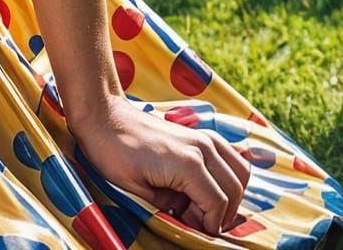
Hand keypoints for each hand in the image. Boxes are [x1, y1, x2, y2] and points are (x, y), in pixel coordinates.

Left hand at [72, 94, 251, 238]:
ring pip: (240, 172)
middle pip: (234, 191)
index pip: (217, 205)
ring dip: (229, 194)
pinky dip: (228, 175)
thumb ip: (169, 207)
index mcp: (188, 163)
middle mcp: (202, 148)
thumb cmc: (112, 151)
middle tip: (195, 220)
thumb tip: (189, 218)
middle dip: (220, 212)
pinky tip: (207, 185)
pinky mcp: (198, 133)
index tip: (190, 229)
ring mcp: (202, 137)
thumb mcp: (136, 190)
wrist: (102, 114)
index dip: (208, 225)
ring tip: (202, 205)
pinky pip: (230, 156)